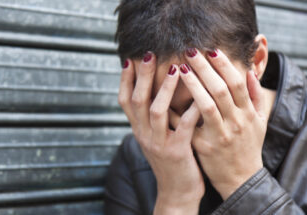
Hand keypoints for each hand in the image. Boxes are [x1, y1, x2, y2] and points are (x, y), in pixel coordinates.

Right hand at [118, 53, 204, 213]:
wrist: (176, 191)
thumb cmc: (169, 159)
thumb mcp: (153, 137)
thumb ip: (150, 118)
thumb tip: (150, 91)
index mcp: (138, 129)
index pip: (124, 101)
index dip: (125, 80)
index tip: (130, 59)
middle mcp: (143, 134)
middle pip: (137, 101)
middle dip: (142, 76)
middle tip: (148, 54)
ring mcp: (158, 143)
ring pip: (156, 111)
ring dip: (165, 89)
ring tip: (175, 68)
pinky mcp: (177, 152)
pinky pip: (183, 127)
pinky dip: (191, 110)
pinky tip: (200, 95)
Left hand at [179, 49, 266, 199]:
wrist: (240, 179)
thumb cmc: (248, 147)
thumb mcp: (260, 122)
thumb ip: (256, 97)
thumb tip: (249, 73)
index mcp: (248, 114)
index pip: (236, 83)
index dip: (224, 65)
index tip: (210, 50)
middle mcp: (235, 123)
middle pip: (220, 89)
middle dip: (204, 68)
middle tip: (189, 50)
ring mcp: (219, 135)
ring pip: (206, 105)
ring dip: (193, 84)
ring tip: (179, 68)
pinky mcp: (203, 147)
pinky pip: (188, 127)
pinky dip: (177, 112)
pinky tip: (166, 98)